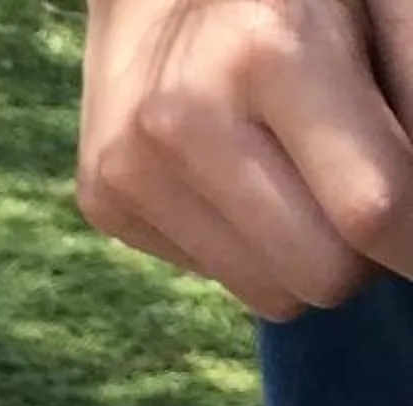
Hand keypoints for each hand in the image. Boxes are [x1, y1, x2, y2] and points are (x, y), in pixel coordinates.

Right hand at [76, 0, 412, 318]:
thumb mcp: (385, 9)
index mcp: (271, 50)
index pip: (375, 208)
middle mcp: (183, 118)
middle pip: (322, 273)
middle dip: (365, 251)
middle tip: (369, 194)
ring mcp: (130, 166)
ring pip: (271, 294)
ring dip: (307, 253)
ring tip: (305, 181)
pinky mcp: (103, 199)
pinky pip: (218, 277)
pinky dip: (248, 242)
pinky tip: (238, 174)